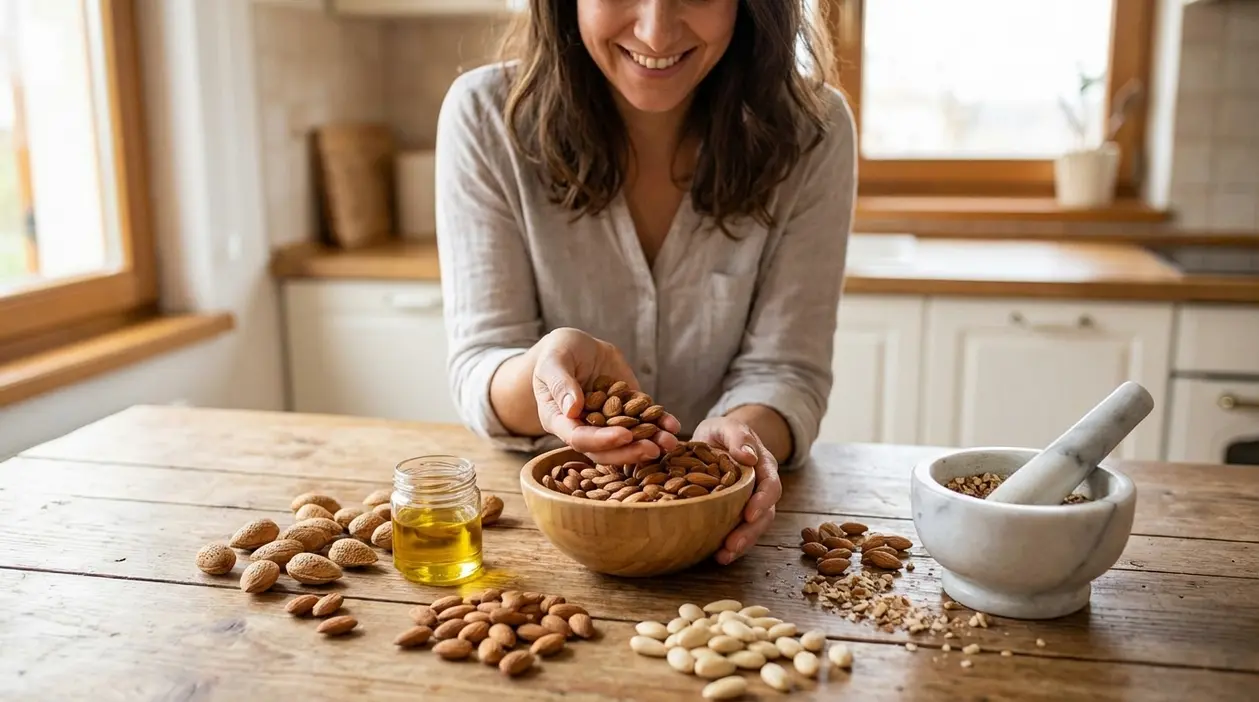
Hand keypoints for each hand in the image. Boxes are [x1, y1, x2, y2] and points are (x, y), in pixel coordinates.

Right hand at [532, 328, 680, 464]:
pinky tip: (673, 425)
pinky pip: (643, 421)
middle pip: (605, 449)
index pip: (578, 438)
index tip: (624, 435)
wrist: (578, 347)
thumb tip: (572, 409)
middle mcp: (584, 427)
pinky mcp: (627, 410)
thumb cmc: (558, 352)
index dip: (601, 440)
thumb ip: (560, 383)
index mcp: (559, 420)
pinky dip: (659, 425)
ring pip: (627, 441)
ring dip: (649, 443)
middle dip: (629, 451)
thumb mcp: (554, 360)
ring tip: (669, 442)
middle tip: (652, 449)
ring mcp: (607, 421)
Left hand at [692, 416, 782, 564]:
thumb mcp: (728, 426)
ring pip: (753, 528)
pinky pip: (737, 531)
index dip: (762, 501)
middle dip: (750, 532)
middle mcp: (761, 488)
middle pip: (764, 514)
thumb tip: (748, 456)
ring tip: (723, 556)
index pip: (770, 486)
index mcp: (764, 467)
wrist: (716, 440)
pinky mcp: (735, 514)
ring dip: (741, 544)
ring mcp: (749, 503)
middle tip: (732, 545)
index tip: (749, 513)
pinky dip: (729, 546)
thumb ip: (738, 437)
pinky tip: (715, 556)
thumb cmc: (722, 432)